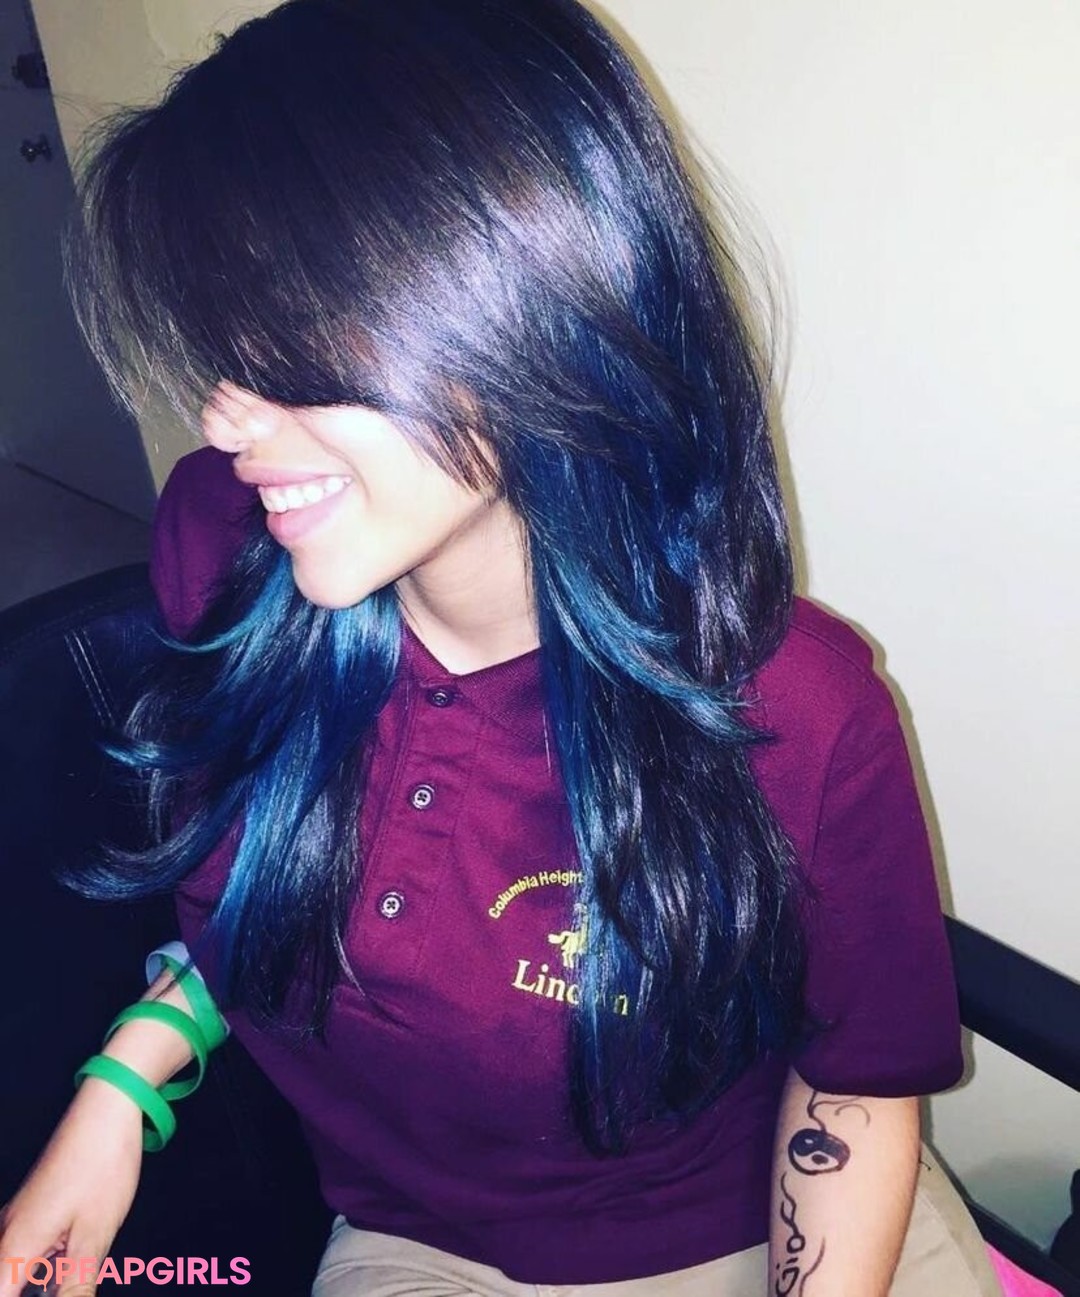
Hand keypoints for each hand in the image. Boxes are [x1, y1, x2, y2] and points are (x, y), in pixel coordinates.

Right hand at [0, 1081, 143, 1295]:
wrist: (106, 1110)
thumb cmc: (102, 1166)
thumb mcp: (94, 1236)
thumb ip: (75, 1287)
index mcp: (17, 1247)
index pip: (1, 1296)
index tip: (54, 1290)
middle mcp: (7, 1234)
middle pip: (4, 1282)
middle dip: (32, 1290)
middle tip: (70, 1281)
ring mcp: (17, 1219)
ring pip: (14, 1269)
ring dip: (38, 1282)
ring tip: (75, 1272)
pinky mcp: (32, 1210)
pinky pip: (23, 1252)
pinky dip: (42, 1269)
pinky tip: (69, 1268)